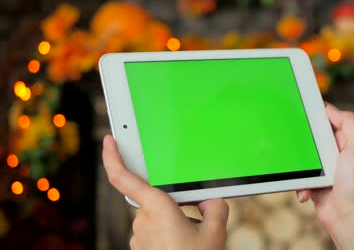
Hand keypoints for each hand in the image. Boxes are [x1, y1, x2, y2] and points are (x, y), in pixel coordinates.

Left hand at [102, 135, 228, 249]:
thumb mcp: (216, 231)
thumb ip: (214, 205)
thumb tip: (209, 199)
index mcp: (158, 211)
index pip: (125, 180)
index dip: (113, 158)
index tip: (109, 141)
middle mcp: (143, 222)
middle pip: (153, 198)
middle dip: (172, 203)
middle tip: (192, 220)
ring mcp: (139, 237)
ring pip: (154, 214)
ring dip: (170, 218)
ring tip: (189, 237)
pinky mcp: (141, 247)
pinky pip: (152, 229)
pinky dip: (166, 230)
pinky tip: (181, 242)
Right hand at [296, 104, 353, 249]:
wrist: (348, 217)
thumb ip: (349, 123)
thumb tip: (330, 109)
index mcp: (347, 140)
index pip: (329, 120)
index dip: (315, 114)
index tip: (300, 108)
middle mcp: (335, 152)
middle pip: (311, 136)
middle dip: (303, 142)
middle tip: (296, 144)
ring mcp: (324, 168)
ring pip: (302, 157)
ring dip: (300, 166)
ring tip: (305, 174)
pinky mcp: (313, 182)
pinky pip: (299, 176)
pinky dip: (299, 183)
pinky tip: (306, 191)